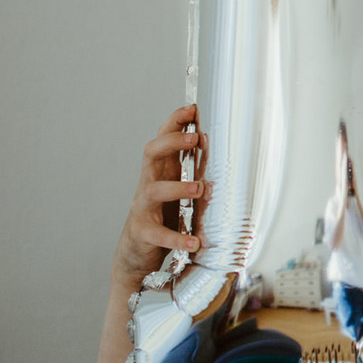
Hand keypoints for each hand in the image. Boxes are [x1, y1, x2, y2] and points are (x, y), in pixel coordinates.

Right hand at [113, 105, 204, 288]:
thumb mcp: (178, 189)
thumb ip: (195, 172)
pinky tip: (193, 242)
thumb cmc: (163, 216)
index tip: (192, 109)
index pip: (162, 139)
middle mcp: (148, 185)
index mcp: (161, 172)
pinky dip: (176, 238)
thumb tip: (227, 151)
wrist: (135, 253)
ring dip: (177, 188)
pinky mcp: (142, 233)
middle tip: (195, 139)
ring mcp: (142, 208)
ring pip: (152, 190)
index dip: (174, 122)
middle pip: (151, 153)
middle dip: (171, 142)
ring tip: (199, 189)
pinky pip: (157, 233)